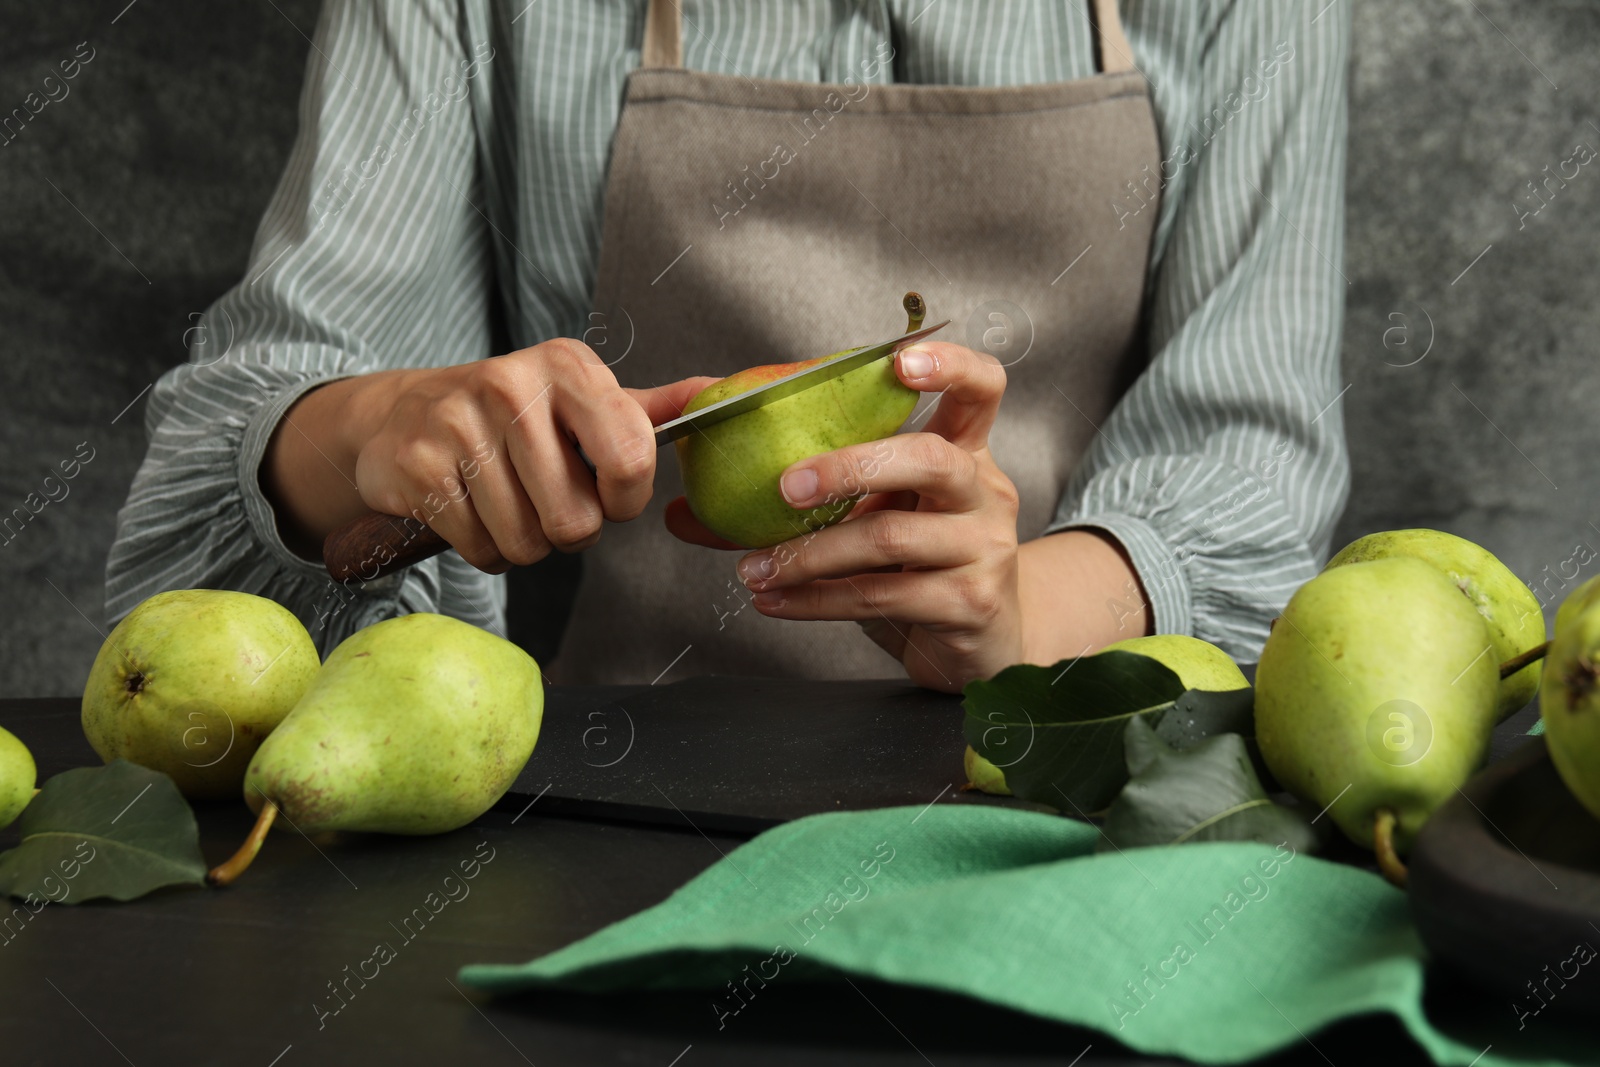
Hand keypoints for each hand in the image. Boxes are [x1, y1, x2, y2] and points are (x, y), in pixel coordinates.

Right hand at [264, 337, 715, 571]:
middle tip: (548, 498)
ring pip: (527, 542)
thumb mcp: (582, 401)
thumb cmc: (513, 418)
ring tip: (509, 502)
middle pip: (576, 520)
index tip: (609, 492)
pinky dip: (484, 548)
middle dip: (570, 528)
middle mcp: (512, 384)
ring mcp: (458, 423)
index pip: (631, 459)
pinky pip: (481, 548)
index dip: (626, 499)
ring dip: (525, 542)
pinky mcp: (418, 466)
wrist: (400, 416)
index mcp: (568, 366)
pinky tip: (474, 510)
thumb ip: (651, 410)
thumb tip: (721, 396)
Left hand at [666, 342, 1021, 691]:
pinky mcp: (969, 603)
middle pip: (929, 459)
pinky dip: (817, 599)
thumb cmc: (922, 566)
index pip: (981, 388)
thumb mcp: (871, 519)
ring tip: (755, 568)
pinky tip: (778, 600)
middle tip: (785, 485)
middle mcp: (983, 492)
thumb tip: (689, 508)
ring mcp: (983, 548)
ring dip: (809, 553)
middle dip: (849, 466)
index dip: (949, 364)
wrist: (979, 642)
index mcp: (966, 453)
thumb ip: (799, 505)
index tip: (900, 361)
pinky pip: (882, 595)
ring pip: (889, 536)